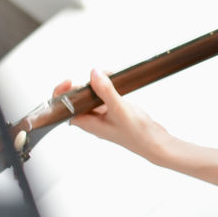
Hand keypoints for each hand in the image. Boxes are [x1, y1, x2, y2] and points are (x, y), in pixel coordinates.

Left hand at [54, 69, 171, 163]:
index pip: (64, 109)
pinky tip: (117, 84)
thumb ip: (105, 91)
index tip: (70, 81)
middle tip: (96, 76)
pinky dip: (108, 89)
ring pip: (92, 98)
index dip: (62, 94)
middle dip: (84, 85)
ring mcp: (104, 117)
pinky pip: (105, 99)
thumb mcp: (119, 109)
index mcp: (88, 124)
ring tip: (108, 77)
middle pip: (78, 101)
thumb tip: (94, 74)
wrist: (155, 143)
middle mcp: (93, 121)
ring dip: (97, 86)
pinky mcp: (114, 113)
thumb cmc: (137, 134)